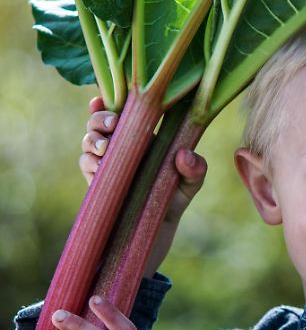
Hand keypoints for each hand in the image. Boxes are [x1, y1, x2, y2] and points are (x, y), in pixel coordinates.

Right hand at [80, 97, 207, 276]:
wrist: (156, 232)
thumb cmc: (175, 199)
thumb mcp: (191, 184)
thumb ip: (195, 169)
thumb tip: (184, 155)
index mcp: (144, 137)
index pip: (124, 111)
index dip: (112, 101)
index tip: (106, 97)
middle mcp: (123, 146)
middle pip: (101, 121)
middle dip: (101, 118)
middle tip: (112, 124)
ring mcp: (107, 163)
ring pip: (89, 140)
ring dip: (93, 139)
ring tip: (106, 148)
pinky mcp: (97, 182)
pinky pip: (86, 164)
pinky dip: (90, 162)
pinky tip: (100, 167)